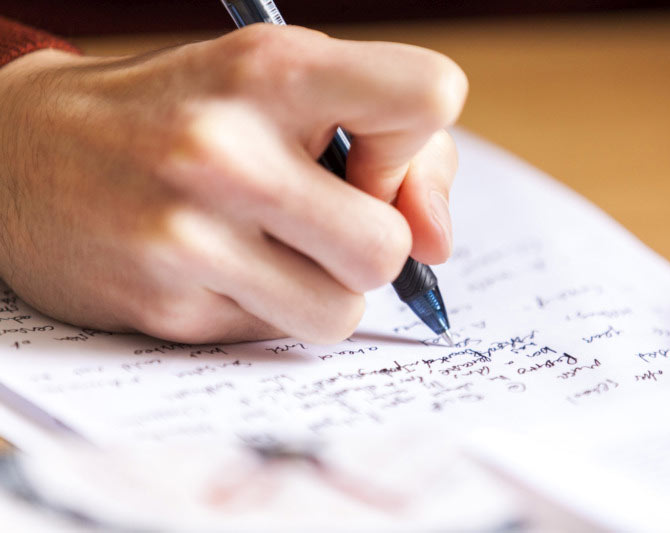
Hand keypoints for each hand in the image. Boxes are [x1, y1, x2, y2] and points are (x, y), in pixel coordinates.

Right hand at [0, 25, 466, 343]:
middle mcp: (228, 149)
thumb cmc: (180, 114)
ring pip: (341, 311)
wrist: (27, 154)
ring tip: (269, 249)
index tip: (368, 159)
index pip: (430, 96)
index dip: (415, 145)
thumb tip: (439, 246)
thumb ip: (396, 154)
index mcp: (273, 69)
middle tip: (319, 220)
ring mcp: (190, 235)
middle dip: (370, 247)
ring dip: (322, 290)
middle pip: (389, 247)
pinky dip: (266, 309)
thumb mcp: (282, 91)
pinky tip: (218, 269)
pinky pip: (276, 334)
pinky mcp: (166, 305)